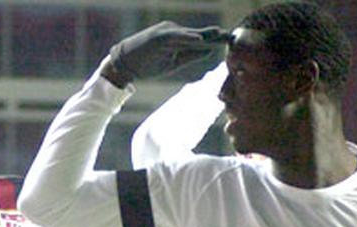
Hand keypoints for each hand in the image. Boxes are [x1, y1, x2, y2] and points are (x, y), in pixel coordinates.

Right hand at [104, 22, 229, 87]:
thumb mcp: (173, 62)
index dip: (215, 39)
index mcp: (177, 38)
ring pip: (188, 34)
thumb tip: (209, 50)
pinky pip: (175, 37)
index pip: (199, 39)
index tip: (230, 40)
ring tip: (220, 35)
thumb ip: (191, 55)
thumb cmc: (148, 64)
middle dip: (214, 36)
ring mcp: (165, 33)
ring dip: (205, 35)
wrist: (125, 65)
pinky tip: (199, 40)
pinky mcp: (157, 37)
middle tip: (231, 35)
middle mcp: (173, 31)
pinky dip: (187, 38)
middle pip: (197, 34)